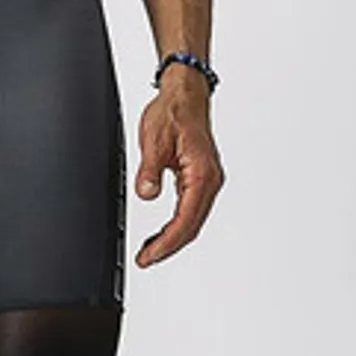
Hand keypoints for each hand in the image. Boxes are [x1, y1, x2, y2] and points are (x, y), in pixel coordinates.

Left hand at [133, 68, 223, 266]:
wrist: (184, 95)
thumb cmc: (173, 112)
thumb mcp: (153, 140)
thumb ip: (149, 170)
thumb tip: (147, 194)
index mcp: (201, 174)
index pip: (185, 220)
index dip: (166, 243)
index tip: (149, 256)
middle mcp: (209, 180)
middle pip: (192, 226)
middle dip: (168, 247)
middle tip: (146, 260)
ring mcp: (207, 181)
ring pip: (193, 221)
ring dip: (173, 238)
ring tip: (150, 251)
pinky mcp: (201, 179)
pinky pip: (191, 210)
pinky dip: (177, 225)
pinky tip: (162, 233)